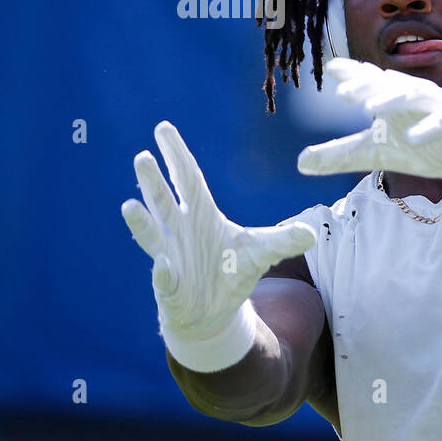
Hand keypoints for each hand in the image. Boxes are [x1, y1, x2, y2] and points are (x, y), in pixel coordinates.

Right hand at [121, 121, 316, 370]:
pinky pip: (164, 278)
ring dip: (142, 222)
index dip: (176, 155)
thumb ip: (283, 241)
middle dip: (153, 181)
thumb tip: (312, 234)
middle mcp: (179, 231)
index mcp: (201, 214)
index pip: (187, 178)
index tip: (163, 128)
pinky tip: (162, 264)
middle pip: (165, 201)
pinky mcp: (170, 288)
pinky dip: (162, 272)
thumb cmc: (232, 271)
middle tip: (142, 157)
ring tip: (129, 206)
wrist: (214, 312)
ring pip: (152, 236)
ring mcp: (170, 258)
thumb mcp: (261, 252)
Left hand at [296, 58, 441, 189]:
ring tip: (371, 109)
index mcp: (392, 98)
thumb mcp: (374, 153)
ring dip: (394, 100)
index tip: (331, 69)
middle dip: (367, 86)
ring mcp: (437, 108)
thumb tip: (299, 162)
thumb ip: (340, 154)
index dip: (352, 73)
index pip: (369, 81)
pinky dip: (429, 129)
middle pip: (388, 85)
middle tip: (344, 93)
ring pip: (416, 97)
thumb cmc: (418, 144)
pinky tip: (412, 139)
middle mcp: (413, 96)